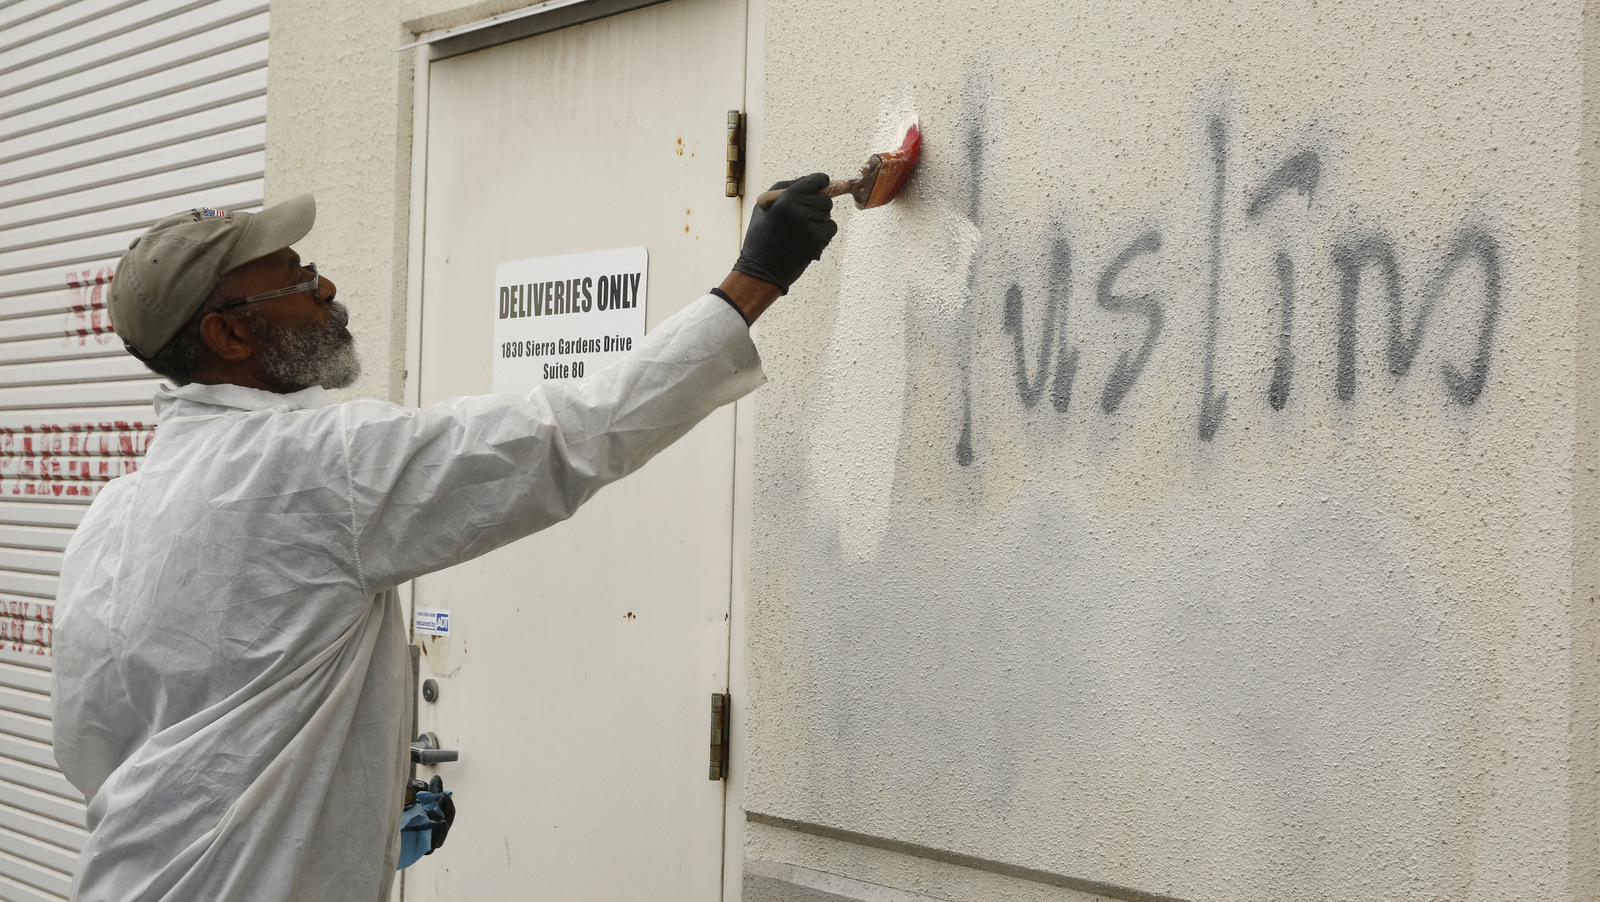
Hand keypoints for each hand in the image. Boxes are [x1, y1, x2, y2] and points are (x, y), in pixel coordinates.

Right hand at [733, 173, 837, 294]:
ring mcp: (812, 225)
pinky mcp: (819, 240)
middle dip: (818, 204)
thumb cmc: (760, 237)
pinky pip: (831, 228)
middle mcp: (801, 209)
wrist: (762, 270)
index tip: (820, 186)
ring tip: (801, 229)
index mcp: (786, 198)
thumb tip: (807, 181)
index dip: (820, 183)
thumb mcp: (763, 207)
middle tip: (804, 214)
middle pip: (825, 198)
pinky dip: (823, 232)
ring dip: (819, 218)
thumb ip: (784, 189)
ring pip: (828, 213)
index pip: (817, 180)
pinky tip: (808, 238)